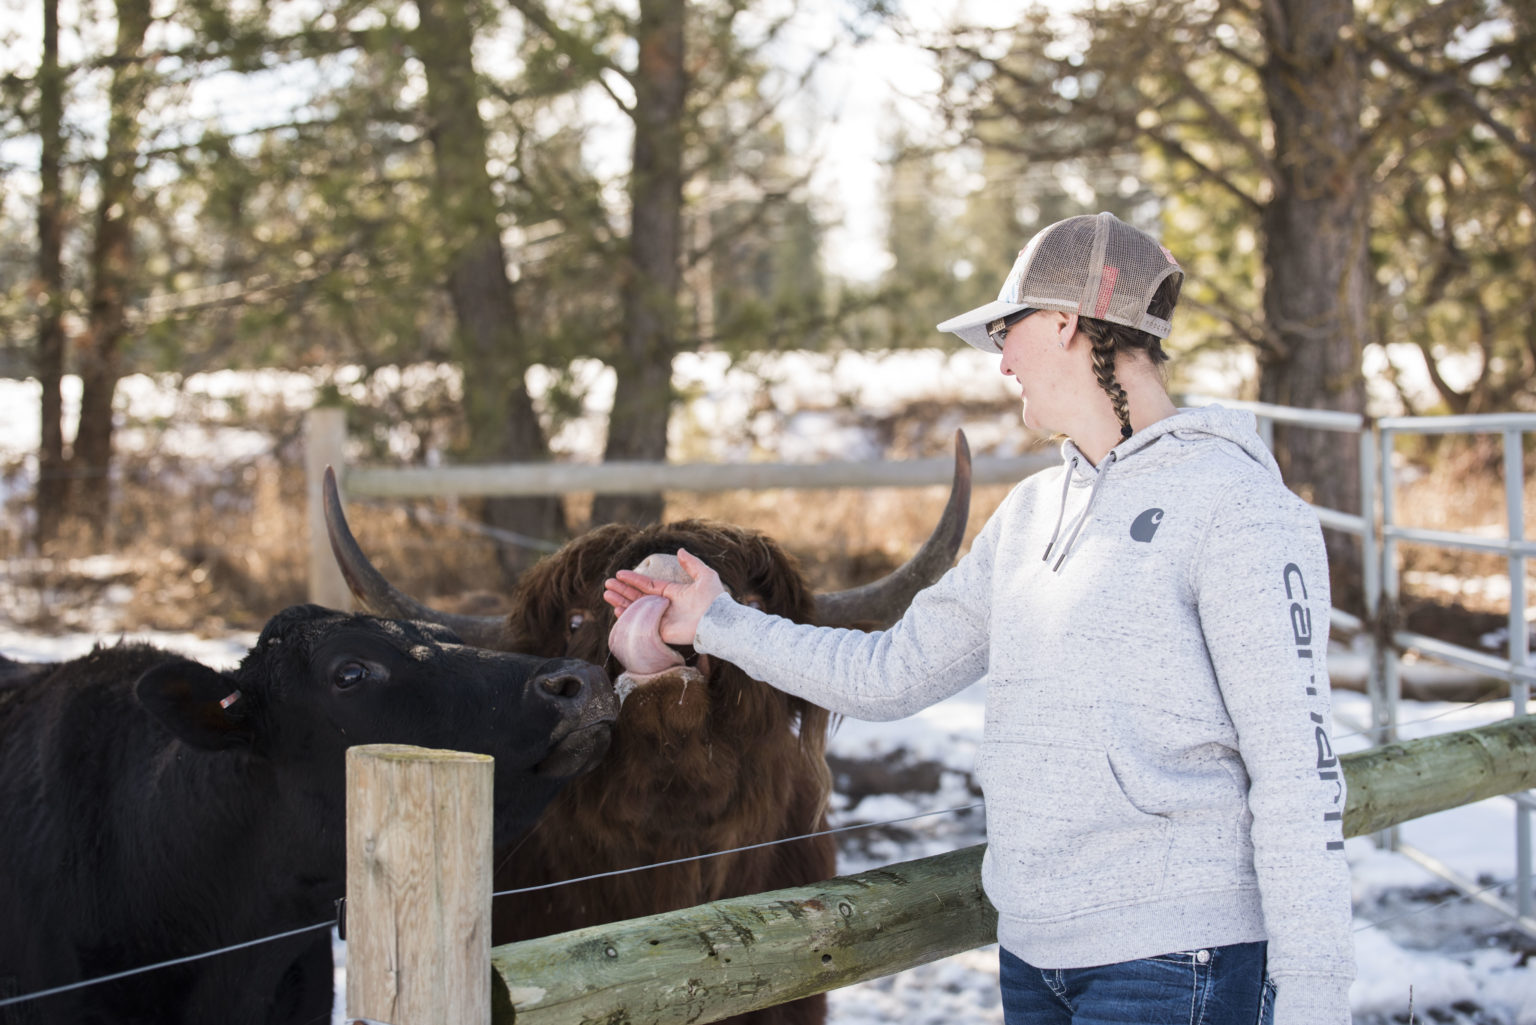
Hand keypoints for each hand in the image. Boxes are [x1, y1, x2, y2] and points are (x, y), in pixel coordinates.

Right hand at [603, 548, 725, 646]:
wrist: (718, 621)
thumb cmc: (714, 599)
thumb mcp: (705, 575)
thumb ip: (692, 563)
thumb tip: (680, 550)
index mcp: (673, 593)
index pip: (648, 585)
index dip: (633, 579)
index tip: (619, 574)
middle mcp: (665, 605)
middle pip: (638, 596)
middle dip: (622, 590)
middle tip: (607, 584)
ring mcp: (662, 619)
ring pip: (636, 609)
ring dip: (621, 601)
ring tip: (607, 594)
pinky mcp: (661, 632)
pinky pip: (641, 624)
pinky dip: (628, 617)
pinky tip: (617, 609)